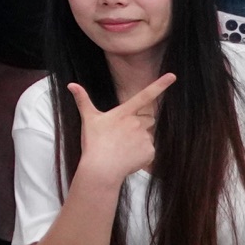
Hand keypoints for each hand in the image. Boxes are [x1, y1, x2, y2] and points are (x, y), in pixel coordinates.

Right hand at [67, 73, 170, 190]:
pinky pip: (149, 150)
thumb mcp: (88, 120)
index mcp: (124, 113)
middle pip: (148, 119)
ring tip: (123, 149)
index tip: (172, 76)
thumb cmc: (94, 142)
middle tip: (124, 135)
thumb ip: (82, 100)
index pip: (144, 95)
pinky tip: (128, 158)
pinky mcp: (150, 152)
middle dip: (141, 124)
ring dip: (139, 140)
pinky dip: (141, 154)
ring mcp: (145, 137)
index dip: (160, 85)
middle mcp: (137, 123)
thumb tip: (71, 85)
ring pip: (147, 135)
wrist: (102, 168)